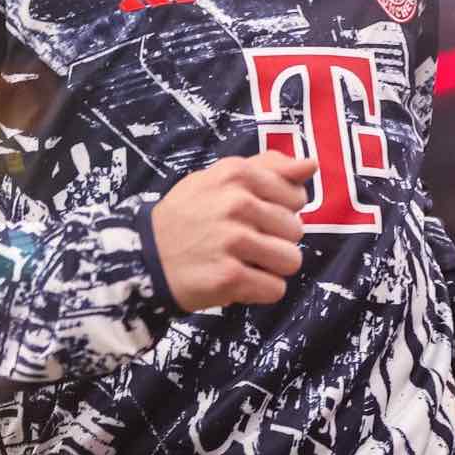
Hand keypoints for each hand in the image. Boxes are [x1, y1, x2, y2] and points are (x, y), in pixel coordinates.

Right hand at [151, 151, 316, 311]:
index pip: (295, 195)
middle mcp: (238, 204)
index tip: (257, 216)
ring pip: (291, 260)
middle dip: (275, 240)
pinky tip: (238, 280)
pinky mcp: (230, 278)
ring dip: (271, 267)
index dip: (280, 210)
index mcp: (237, 174)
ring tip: (244, 262)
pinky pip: (276, 289)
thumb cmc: (188, 214)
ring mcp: (234, 241)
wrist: (144, 256)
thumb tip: (310, 164)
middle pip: (295, 230)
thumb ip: (267, 168)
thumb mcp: (219, 178)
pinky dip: (260, 290)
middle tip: (244, 241)